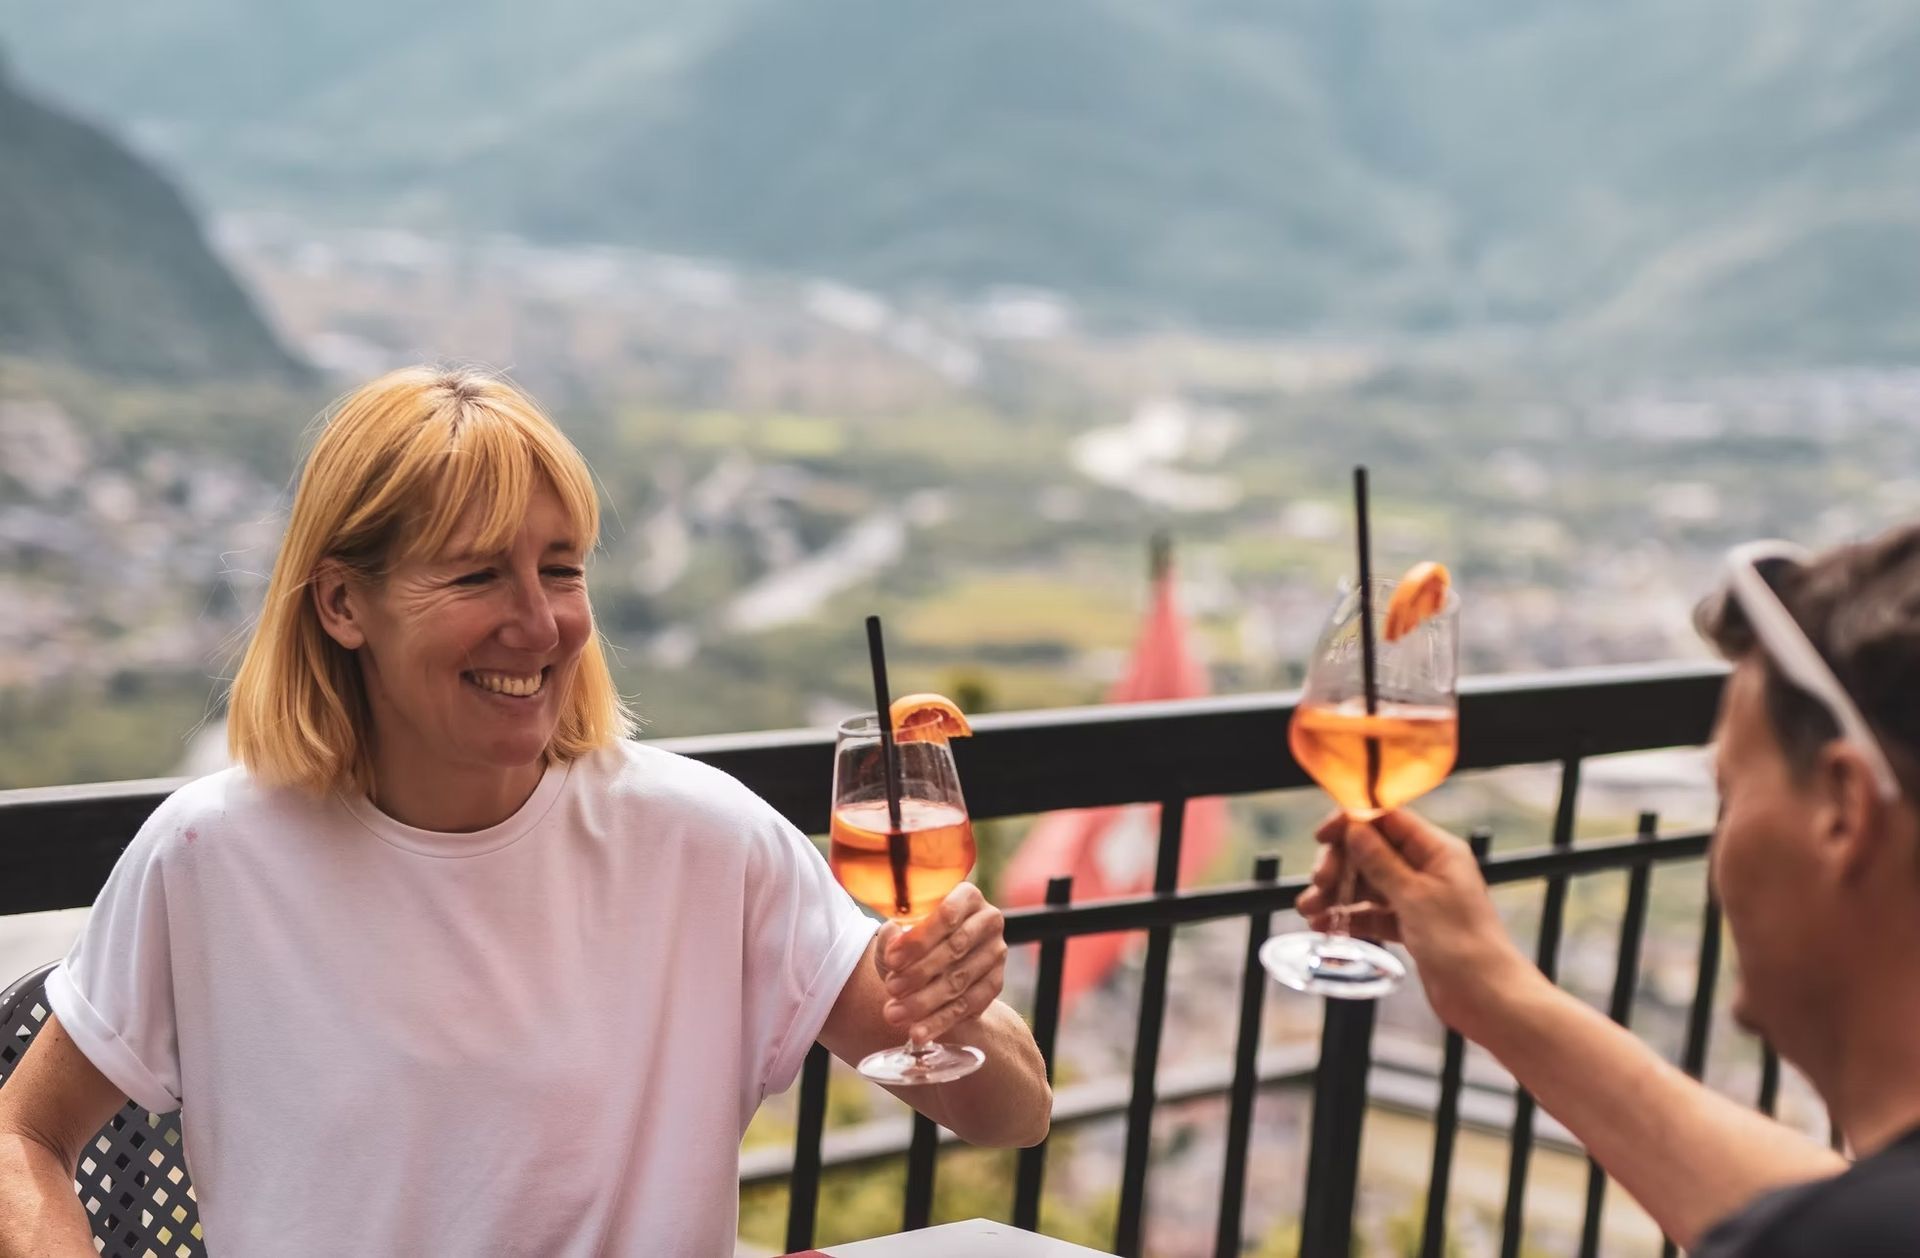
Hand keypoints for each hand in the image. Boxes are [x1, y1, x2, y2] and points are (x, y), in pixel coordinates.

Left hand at [876, 883, 1008, 1043]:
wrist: (935, 966)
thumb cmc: (913, 944)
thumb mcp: (898, 934)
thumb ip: (892, 935)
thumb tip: (893, 938)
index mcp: (967, 896)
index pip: (947, 914)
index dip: (918, 939)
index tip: (891, 960)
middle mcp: (988, 920)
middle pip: (954, 949)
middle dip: (919, 973)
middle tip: (890, 989)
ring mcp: (996, 952)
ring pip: (960, 981)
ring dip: (925, 1002)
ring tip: (895, 1014)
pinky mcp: (996, 983)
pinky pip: (969, 1006)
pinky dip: (941, 1021)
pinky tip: (919, 1032)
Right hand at [1295, 809, 1534, 1035]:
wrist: (1487, 998)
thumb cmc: (1461, 945)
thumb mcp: (1414, 897)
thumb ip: (1380, 861)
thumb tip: (1354, 828)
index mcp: (1437, 851)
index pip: (1387, 820)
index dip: (1351, 823)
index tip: (1322, 837)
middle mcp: (1428, 869)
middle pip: (1372, 851)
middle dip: (1340, 865)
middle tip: (1319, 885)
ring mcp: (1419, 898)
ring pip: (1369, 883)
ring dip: (1337, 893)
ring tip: (1309, 911)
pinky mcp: (1413, 927)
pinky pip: (1374, 913)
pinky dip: (1350, 916)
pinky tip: (1325, 925)